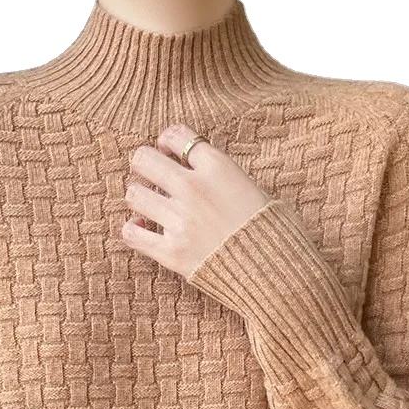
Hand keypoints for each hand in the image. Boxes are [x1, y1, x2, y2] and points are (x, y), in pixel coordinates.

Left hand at [122, 123, 269, 278]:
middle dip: (145, 164)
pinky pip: (131, 234)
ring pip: (134, 194)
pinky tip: (143, 229)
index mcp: (217, 167)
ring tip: (150, 205)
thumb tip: (196, 165)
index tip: (169, 151)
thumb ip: (221, 174)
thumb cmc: (272, 230)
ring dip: (140, 197)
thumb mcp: (255, 187)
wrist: (277, 273)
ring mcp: (180, 221)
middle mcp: (194, 189)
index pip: (175, 136)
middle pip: (144, 160)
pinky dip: (133, 230)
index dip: (167, 141)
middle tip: (151, 175)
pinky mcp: (172, 253)